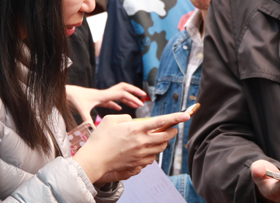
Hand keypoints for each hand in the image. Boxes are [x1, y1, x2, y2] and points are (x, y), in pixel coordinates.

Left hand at [66, 83, 146, 122]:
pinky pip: (111, 98)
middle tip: (144, 97)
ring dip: (128, 97)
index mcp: (104, 95)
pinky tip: (119, 108)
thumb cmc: (74, 100)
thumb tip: (92, 130)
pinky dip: (117, 102)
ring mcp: (102, 95)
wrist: (66, 93)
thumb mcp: (81, 110)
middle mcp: (105, 93)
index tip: (140, 104)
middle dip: (135, 91)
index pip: (122, 94)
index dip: (132, 98)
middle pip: (124, 88)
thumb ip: (87, 119)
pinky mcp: (98, 98)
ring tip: (136, 103)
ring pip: (119, 93)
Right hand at [73, 112, 188, 183]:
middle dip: (172, 131)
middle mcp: (141, 142)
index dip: (176, 118)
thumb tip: (134, 122)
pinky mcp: (137, 164)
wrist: (93, 161)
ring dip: (164, 142)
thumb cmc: (99, 139)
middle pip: (166, 136)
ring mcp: (140, 154)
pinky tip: (149, 150)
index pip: (161, 122)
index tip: (186, 115)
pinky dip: (154, 153)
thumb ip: (125, 118)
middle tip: (173, 128)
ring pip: (160, 148)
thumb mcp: (110, 120)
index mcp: (136, 129)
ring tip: (161, 138)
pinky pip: (152, 158)